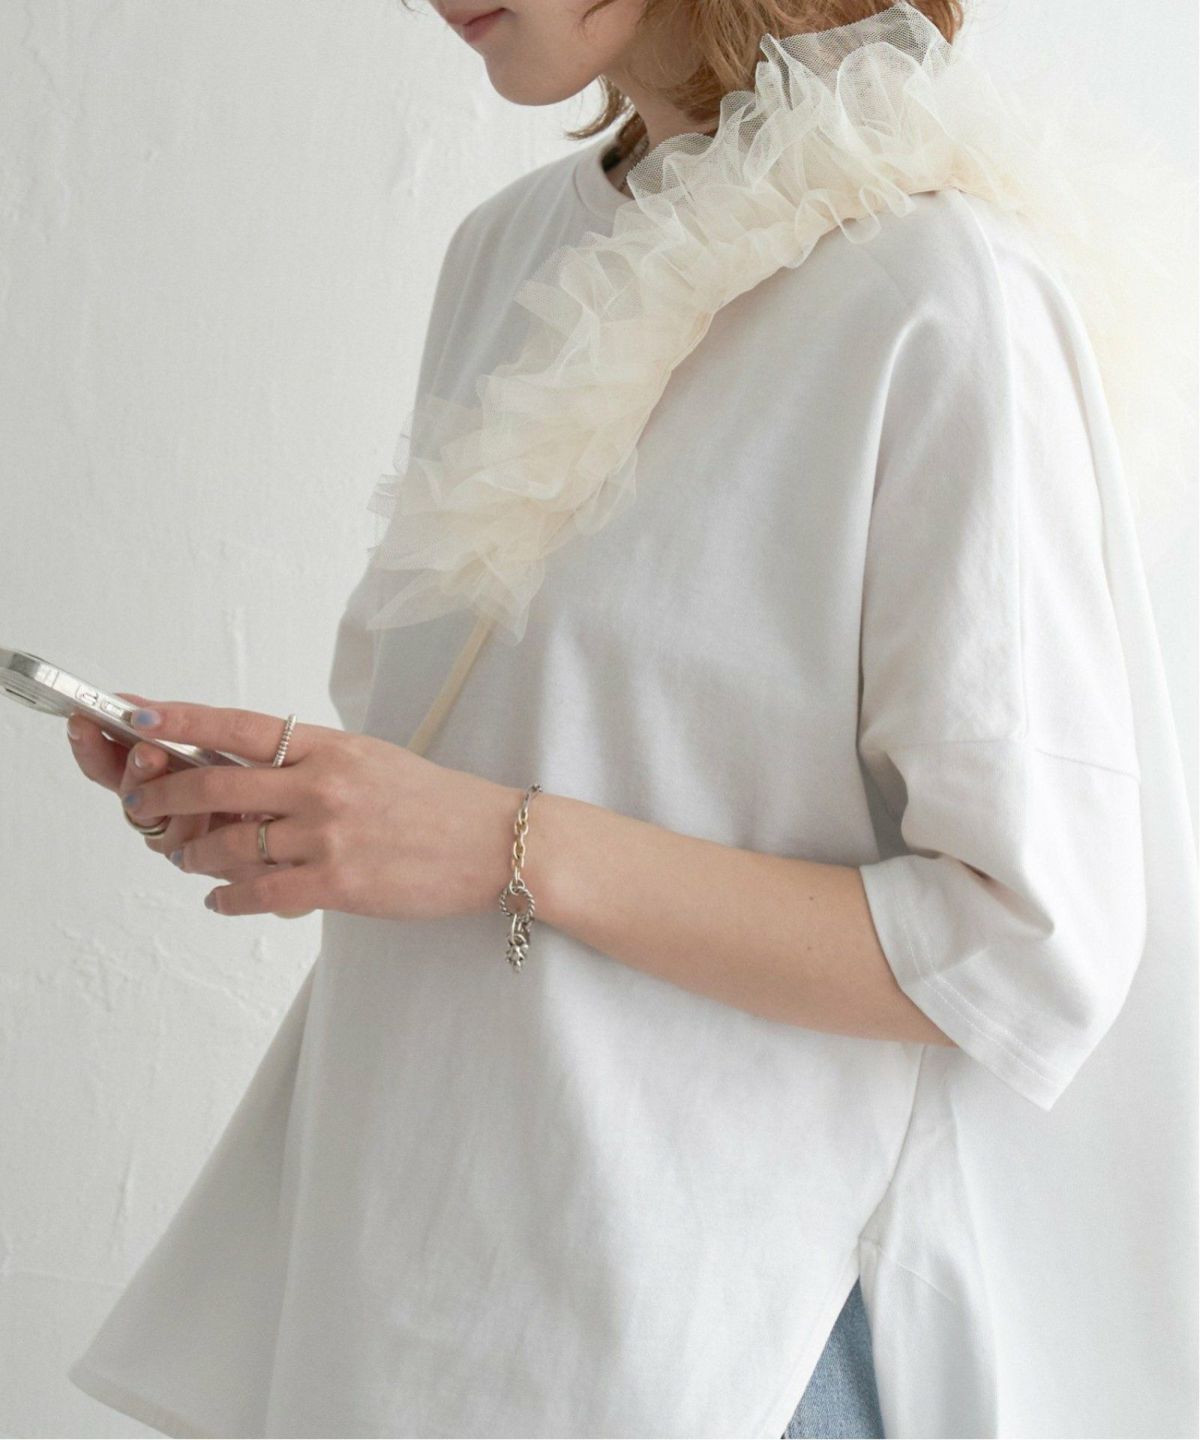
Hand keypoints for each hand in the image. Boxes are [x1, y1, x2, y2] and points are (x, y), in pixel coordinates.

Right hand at [66, 692, 248, 868]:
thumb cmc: (264, 778)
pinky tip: (218, 814)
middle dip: (133, 768)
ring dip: (168, 797)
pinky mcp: (208, 861)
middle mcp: (162, 808)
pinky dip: (198, 828)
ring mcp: (180, 837)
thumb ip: (178, 728)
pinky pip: (189, 849)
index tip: (81, 720)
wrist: (307, 825)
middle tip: (147, 750)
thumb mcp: (226, 744)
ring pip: (155, 822)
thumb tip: (136, 705)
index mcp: (158, 775)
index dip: (92, 744)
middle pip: (129, 792)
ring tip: (192, 780)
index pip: (110, 762)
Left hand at [114, 700, 521, 919]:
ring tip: (188, 859)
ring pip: (231, 845)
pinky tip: (219, 899)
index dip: (181, 720)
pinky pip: (261, 893)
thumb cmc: (435, 801)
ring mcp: (329, 835)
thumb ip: (313, 763)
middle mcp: (322, 785)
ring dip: (195, 855)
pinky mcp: (338, 884)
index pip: (240, 726)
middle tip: (142, 801)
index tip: (135, 717)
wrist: (492, 842)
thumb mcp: (372, 760)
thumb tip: (253, 773)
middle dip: (166, 795)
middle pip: (217, 786)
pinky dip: (228, 898)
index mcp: (330, 747)